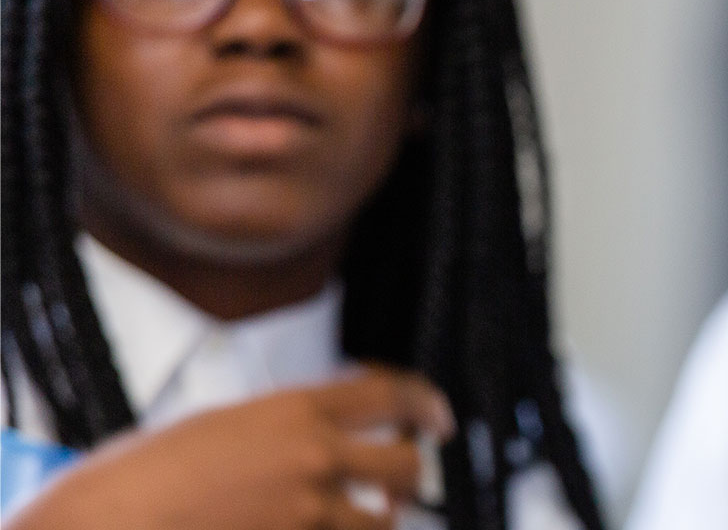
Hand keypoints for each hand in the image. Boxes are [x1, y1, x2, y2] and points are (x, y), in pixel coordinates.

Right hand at [6, 366, 454, 529]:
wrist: (109, 523)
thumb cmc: (144, 475)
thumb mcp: (222, 423)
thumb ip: (282, 425)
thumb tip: (322, 434)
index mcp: (293, 410)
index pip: (390, 392)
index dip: (425, 403)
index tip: (436, 416)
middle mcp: (312, 457)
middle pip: (406, 462)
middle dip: (411, 472)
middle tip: (405, 477)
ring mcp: (309, 510)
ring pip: (385, 519)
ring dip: (379, 519)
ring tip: (362, 516)